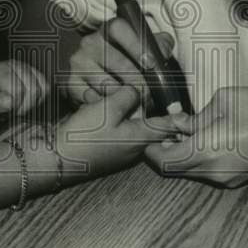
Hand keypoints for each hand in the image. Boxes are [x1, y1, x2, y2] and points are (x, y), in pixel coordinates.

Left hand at [0, 60, 48, 119]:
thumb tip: (9, 100)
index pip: (18, 90)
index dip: (16, 106)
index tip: (9, 113)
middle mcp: (13, 65)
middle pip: (33, 89)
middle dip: (26, 106)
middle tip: (14, 112)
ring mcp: (25, 67)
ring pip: (42, 87)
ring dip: (34, 102)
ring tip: (21, 107)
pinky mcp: (34, 73)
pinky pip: (46, 86)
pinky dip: (41, 98)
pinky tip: (29, 102)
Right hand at [55, 86, 176, 180]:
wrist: (55, 157)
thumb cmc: (84, 135)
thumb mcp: (109, 108)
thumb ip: (129, 95)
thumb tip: (139, 90)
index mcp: (140, 138)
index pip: (169, 126)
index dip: (180, 117)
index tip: (191, 109)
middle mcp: (133, 146)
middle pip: (154, 126)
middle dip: (160, 112)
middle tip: (166, 94)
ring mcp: (119, 149)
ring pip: (137, 127)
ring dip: (140, 114)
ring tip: (143, 97)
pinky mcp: (105, 147)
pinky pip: (121, 130)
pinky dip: (123, 118)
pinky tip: (116, 106)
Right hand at [64, 18, 174, 104]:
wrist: (94, 77)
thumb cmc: (125, 60)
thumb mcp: (143, 48)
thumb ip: (157, 45)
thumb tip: (163, 50)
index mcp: (110, 29)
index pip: (120, 29)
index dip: (137, 46)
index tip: (151, 65)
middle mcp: (90, 42)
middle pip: (119, 63)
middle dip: (139, 83)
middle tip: (150, 96)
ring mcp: (78, 62)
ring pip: (108, 85)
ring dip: (124, 99)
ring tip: (134, 104)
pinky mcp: (70, 83)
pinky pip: (94, 100)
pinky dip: (106, 108)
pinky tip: (113, 107)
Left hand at [145, 86, 247, 187]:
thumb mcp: (224, 101)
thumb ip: (196, 116)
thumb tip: (180, 124)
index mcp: (206, 152)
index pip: (163, 161)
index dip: (149, 147)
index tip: (148, 129)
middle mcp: (212, 173)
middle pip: (174, 169)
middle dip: (164, 149)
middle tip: (164, 126)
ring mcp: (226, 180)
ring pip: (191, 171)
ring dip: (182, 153)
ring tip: (185, 128)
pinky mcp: (238, 178)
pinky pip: (207, 171)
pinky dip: (198, 157)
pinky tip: (205, 137)